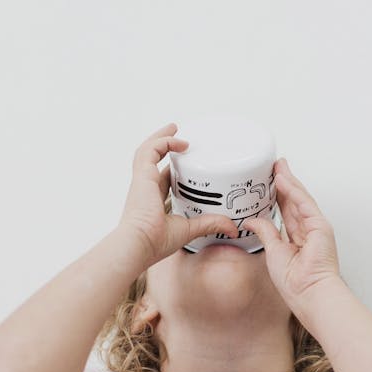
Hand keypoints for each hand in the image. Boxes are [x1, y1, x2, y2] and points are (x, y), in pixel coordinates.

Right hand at [118, 122, 238, 264]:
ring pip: (147, 151)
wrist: (139, 243)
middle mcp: (144, 189)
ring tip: (174, 128)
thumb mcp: (188, 229)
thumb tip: (232, 228)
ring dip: (161, 138)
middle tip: (177, 138)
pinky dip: (164, 142)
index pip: (161, 181)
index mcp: (151, 202)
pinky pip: (151, 150)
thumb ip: (209, 224)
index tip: (183, 166)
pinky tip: (180, 140)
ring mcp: (141, 180)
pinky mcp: (142, 175)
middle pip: (150, 161)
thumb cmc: (155, 242)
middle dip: (162, 147)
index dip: (170, 172)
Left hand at [247, 158, 341, 310]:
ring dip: (288, 181)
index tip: (270, 181)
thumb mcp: (273, 252)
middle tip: (275, 165)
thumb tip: (251, 221)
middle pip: (293, 200)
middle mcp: (308, 230)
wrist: (309, 293)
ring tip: (277, 166)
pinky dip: (293, 190)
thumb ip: (265, 232)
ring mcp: (316, 227)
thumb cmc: (296, 283)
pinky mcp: (320, 226)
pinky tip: (282, 179)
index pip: (286, 210)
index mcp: (298, 238)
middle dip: (284, 182)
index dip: (278, 195)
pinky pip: (303, 203)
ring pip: (299, 198)